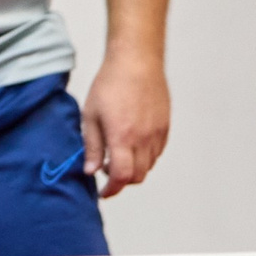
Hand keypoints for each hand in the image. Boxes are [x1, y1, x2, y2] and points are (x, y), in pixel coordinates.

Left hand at [78, 49, 168, 197]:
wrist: (137, 63)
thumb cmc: (110, 85)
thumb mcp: (90, 115)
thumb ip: (91, 145)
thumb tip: (90, 170)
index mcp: (122, 138)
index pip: (121, 176)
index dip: (111, 189)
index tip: (103, 192)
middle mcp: (144, 140)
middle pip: (138, 176)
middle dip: (121, 181)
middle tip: (106, 172)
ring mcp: (157, 134)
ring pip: (149, 166)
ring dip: (133, 168)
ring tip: (116, 156)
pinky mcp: (165, 127)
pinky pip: (157, 152)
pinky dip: (145, 157)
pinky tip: (131, 145)